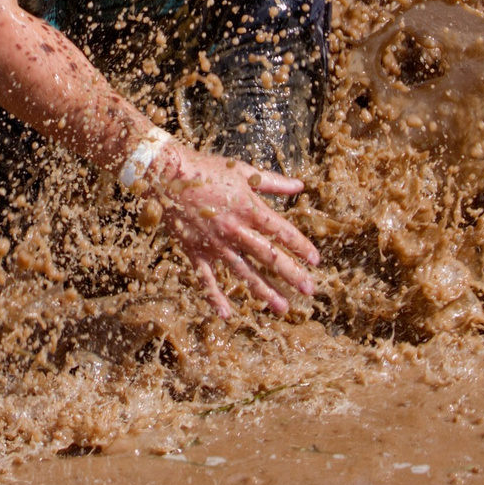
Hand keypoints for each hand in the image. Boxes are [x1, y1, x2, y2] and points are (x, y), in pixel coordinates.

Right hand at [140, 144, 320, 318]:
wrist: (167, 175)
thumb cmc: (207, 169)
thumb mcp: (244, 171)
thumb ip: (273, 183)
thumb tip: (300, 186)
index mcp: (249, 209)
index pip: (282, 232)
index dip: (301, 247)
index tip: (316, 261)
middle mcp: (235, 230)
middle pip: (269, 256)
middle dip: (291, 274)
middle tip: (309, 290)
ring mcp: (215, 244)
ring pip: (244, 272)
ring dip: (264, 291)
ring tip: (282, 307)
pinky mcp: (196, 251)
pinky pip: (206, 278)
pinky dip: (215, 297)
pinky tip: (226, 314)